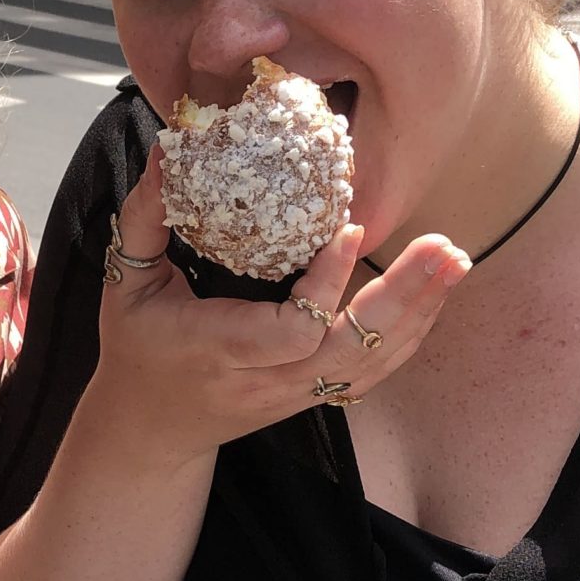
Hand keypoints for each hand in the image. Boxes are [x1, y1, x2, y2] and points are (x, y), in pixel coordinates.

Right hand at [89, 151, 468, 465]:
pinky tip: (437, 295)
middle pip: (351, 351)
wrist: (151, 431)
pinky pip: (372, 374)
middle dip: (403, 298)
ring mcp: (294, 396)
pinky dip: (411, 335)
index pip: (292, 329)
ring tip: (455, 261)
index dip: (327, 285)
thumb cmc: (136, 347)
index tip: (350, 228)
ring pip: (372, 365)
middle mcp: (265, 380)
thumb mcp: (124, 284)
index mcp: (219, 350)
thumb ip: (144, 218)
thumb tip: (168, 149)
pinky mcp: (312, 398)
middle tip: (442, 246)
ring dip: (420, 313)